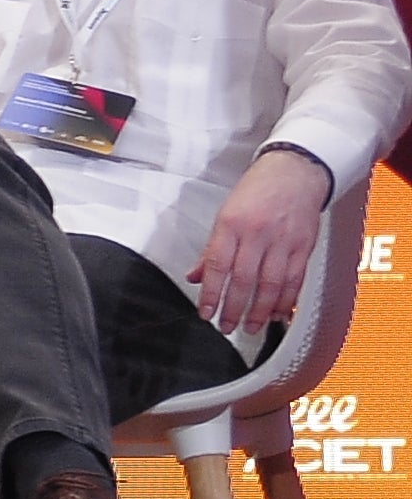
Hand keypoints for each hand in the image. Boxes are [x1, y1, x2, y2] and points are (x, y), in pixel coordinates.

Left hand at [188, 146, 330, 337]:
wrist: (295, 171)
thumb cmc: (257, 190)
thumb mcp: (225, 213)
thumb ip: (211, 248)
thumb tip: (195, 276)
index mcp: (231, 224)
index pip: (217, 266)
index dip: (211, 293)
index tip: (205, 312)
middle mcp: (257, 234)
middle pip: (244, 280)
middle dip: (234, 308)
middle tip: (226, 326)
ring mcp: (283, 241)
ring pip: (271, 284)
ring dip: (259, 311)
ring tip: (250, 326)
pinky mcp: (303, 247)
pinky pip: (294, 280)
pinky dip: (285, 300)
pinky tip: (276, 314)